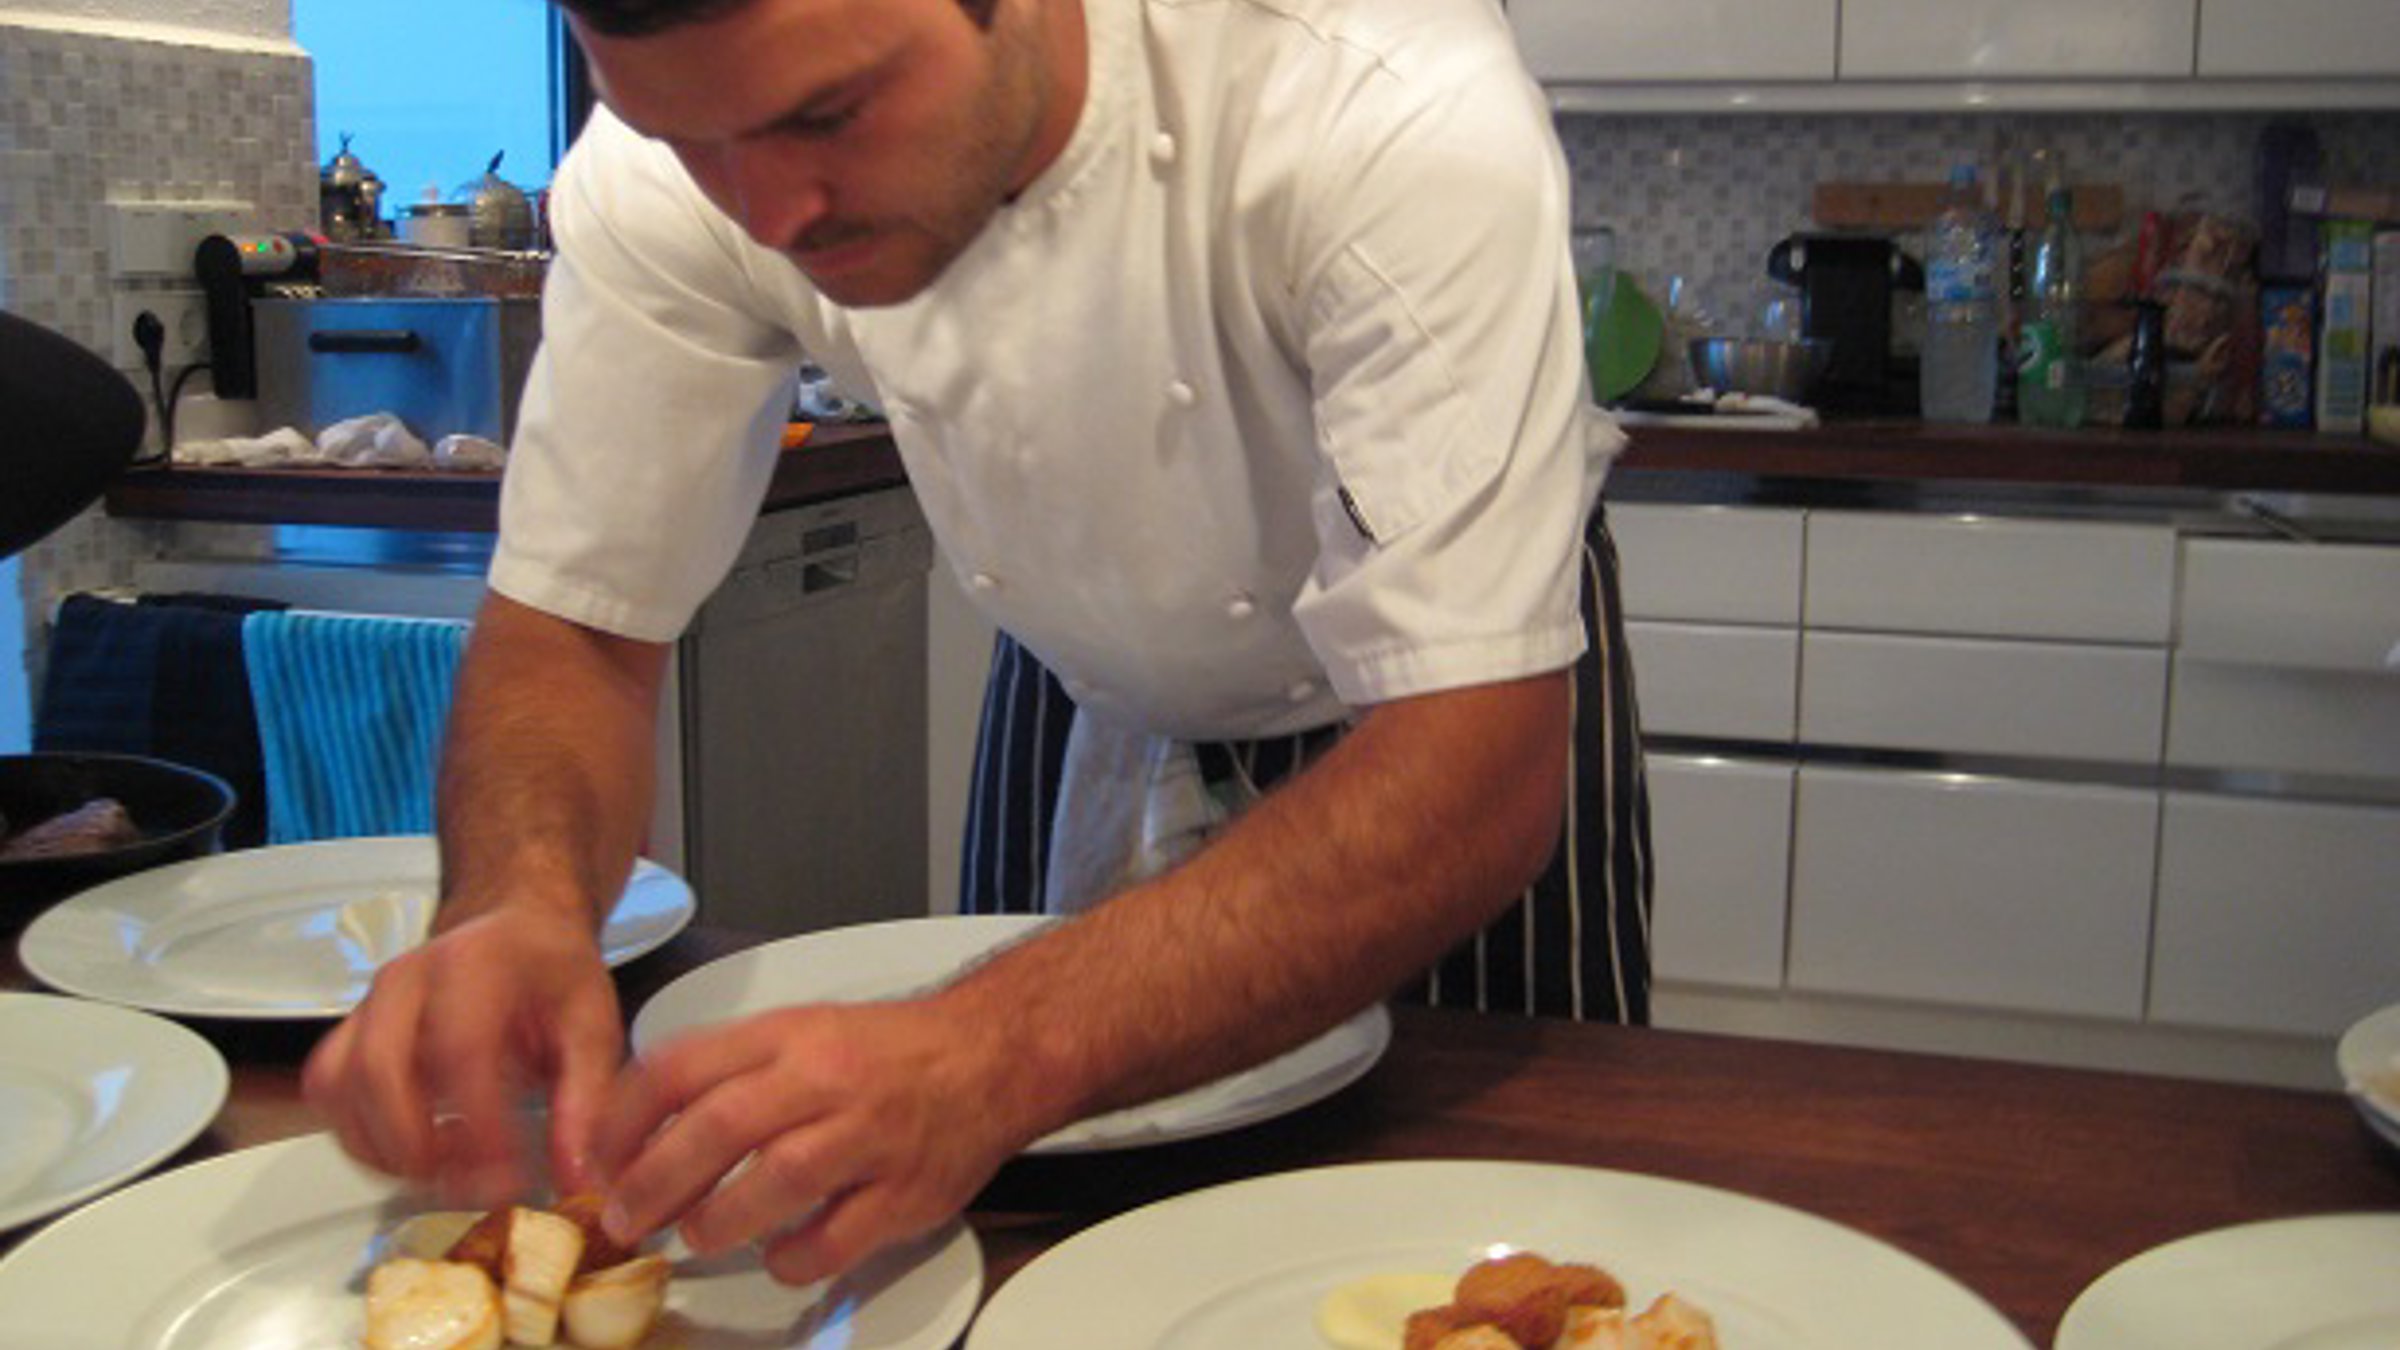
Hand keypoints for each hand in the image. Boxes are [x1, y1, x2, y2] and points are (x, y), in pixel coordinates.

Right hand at [303, 905, 622, 1202]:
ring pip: (339, 1086)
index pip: (458, 1049)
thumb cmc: (553, 973)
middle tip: (475, 1184)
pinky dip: (361, 1136)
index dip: (478, 1125)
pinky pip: (327, 1091)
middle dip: (419, 1147)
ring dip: (386, 1149)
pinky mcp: (349, 1032)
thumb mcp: (594, 1027)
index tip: (510, 1177)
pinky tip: (416, 1150)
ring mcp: (368, 1004)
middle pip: (378, 1070)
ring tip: (451, 1167)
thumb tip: (574, 1178)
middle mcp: (406, 979)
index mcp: (474, 964)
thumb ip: (585, 1102)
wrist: (516, 932)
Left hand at [589, 997, 1032, 1286]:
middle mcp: (826, 1079)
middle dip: (655, 1182)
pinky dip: (794, 1258)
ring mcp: (870, 1136)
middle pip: (718, 1128)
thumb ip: (732, 1071)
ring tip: (698, 1236)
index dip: (624, 1121)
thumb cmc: (890, 1051)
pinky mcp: (906, 1191)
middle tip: (628, 1218)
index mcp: (789, 1035)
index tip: (599, 1159)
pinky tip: (779, 1256)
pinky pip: (836, 1239)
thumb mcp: (804, 1031)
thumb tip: (645, 1128)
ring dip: (718, 1220)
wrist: (991, 1055)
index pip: (682, 1067)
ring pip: (777, 1181)